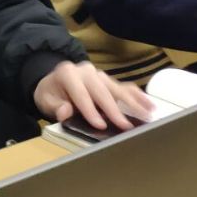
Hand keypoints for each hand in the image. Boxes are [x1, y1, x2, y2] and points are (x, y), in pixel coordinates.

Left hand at [33, 60, 153, 129]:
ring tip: (146, 115)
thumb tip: (65, 111)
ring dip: (133, 103)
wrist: (54, 83)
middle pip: (102, 91)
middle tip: (126, 126)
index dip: (90, 110)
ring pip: (117, 88)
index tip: (100, 125)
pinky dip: (138, 96)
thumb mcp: (46, 101)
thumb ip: (56, 106)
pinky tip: (150, 105)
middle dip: (114, 110)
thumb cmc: (51, 94)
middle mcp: (86, 71)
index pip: (81, 94)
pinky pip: (125, 87)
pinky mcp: (109, 80)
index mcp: (68, 73)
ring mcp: (99, 74)